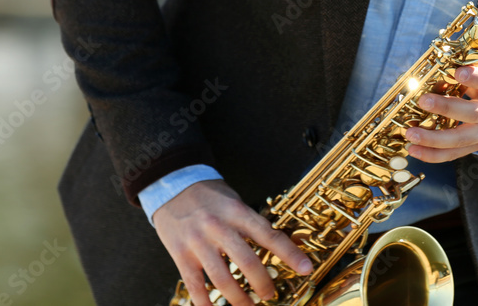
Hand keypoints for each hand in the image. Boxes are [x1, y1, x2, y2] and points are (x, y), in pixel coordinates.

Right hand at [153, 179, 312, 304]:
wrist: (172, 184)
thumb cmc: (209, 194)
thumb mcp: (235, 201)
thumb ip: (252, 223)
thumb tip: (279, 246)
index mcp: (237, 211)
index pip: (269, 236)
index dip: (290, 254)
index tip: (306, 268)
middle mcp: (219, 227)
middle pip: (247, 262)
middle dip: (262, 284)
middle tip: (269, 295)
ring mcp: (198, 242)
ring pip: (222, 279)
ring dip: (238, 298)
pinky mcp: (180, 254)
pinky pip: (195, 285)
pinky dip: (205, 302)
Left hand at [405, 53, 477, 162]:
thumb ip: (464, 63)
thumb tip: (433, 66)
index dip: (476, 77)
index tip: (458, 73)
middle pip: (475, 114)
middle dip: (447, 108)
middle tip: (423, 101)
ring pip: (463, 139)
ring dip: (434, 139)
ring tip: (411, 134)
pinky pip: (456, 153)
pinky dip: (434, 154)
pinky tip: (415, 150)